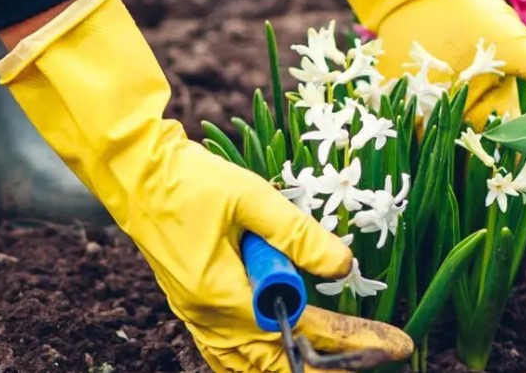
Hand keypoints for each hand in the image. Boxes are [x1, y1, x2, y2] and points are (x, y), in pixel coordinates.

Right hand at [0, 0, 411, 371]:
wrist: (132, 171)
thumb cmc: (187, 179)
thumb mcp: (251, 197)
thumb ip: (297, 233)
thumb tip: (344, 265)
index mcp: (223, 295)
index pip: (301, 329)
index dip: (351, 339)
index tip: (392, 343)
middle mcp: (208, 316)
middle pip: (276, 362)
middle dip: (329, 362)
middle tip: (376, 355)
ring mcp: (195, 314)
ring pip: (248, 364)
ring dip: (291, 362)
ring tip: (336, 360)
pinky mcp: (190, 302)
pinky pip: (226, 350)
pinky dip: (256, 358)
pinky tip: (278, 350)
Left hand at [306, 0, 525, 273]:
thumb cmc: (475, 15)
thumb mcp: (514, 44)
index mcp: (497, 126)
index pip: (521, 186)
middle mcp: (463, 136)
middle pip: (475, 194)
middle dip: (477, 234)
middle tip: (477, 279)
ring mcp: (427, 130)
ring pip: (432, 182)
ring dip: (428, 216)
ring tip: (421, 262)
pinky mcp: (391, 118)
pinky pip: (389, 153)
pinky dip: (382, 176)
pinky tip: (370, 208)